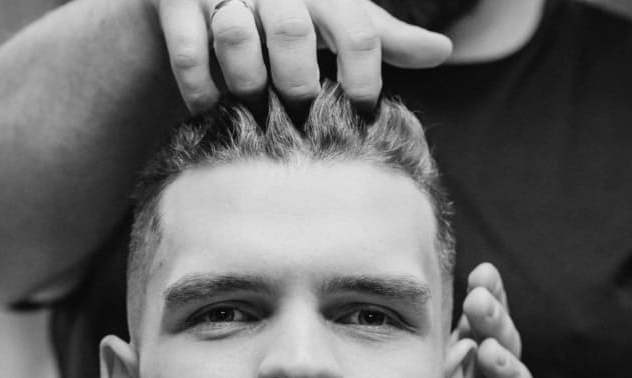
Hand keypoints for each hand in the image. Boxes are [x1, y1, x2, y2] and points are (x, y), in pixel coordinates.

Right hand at [148, 0, 453, 113]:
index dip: (363, 73)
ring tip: (249, 107)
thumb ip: (383, 36)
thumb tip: (443, 51)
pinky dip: (199, 87)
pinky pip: (188, 50)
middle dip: (295, 81)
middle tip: (294, 112)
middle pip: (294, 31)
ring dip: (245, 81)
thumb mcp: (336, 17)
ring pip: (237, 35)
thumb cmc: (286, 12)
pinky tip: (206, 108)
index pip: (357, 27)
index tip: (359, 110)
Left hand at [437, 262, 541, 377]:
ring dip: (506, 370)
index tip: (481, 273)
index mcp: (477, 362)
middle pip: (505, 348)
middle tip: (478, 303)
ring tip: (490, 354)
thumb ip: (427, 354)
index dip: (491, 299)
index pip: (487, 324)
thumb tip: (387, 307)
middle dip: (494, 324)